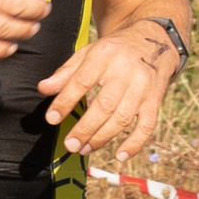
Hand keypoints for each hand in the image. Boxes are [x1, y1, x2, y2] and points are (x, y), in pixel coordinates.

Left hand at [39, 15, 177, 162]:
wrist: (152, 41)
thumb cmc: (113, 51)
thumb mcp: (88, 53)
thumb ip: (66, 72)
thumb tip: (43, 89)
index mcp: (105, 55)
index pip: (82, 81)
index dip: (65, 101)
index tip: (51, 119)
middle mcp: (126, 71)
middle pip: (104, 105)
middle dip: (85, 128)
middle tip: (70, 145)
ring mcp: (143, 87)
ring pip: (122, 118)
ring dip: (102, 138)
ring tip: (84, 149)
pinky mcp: (155, 100)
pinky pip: (147, 126)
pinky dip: (135, 144)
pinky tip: (120, 156)